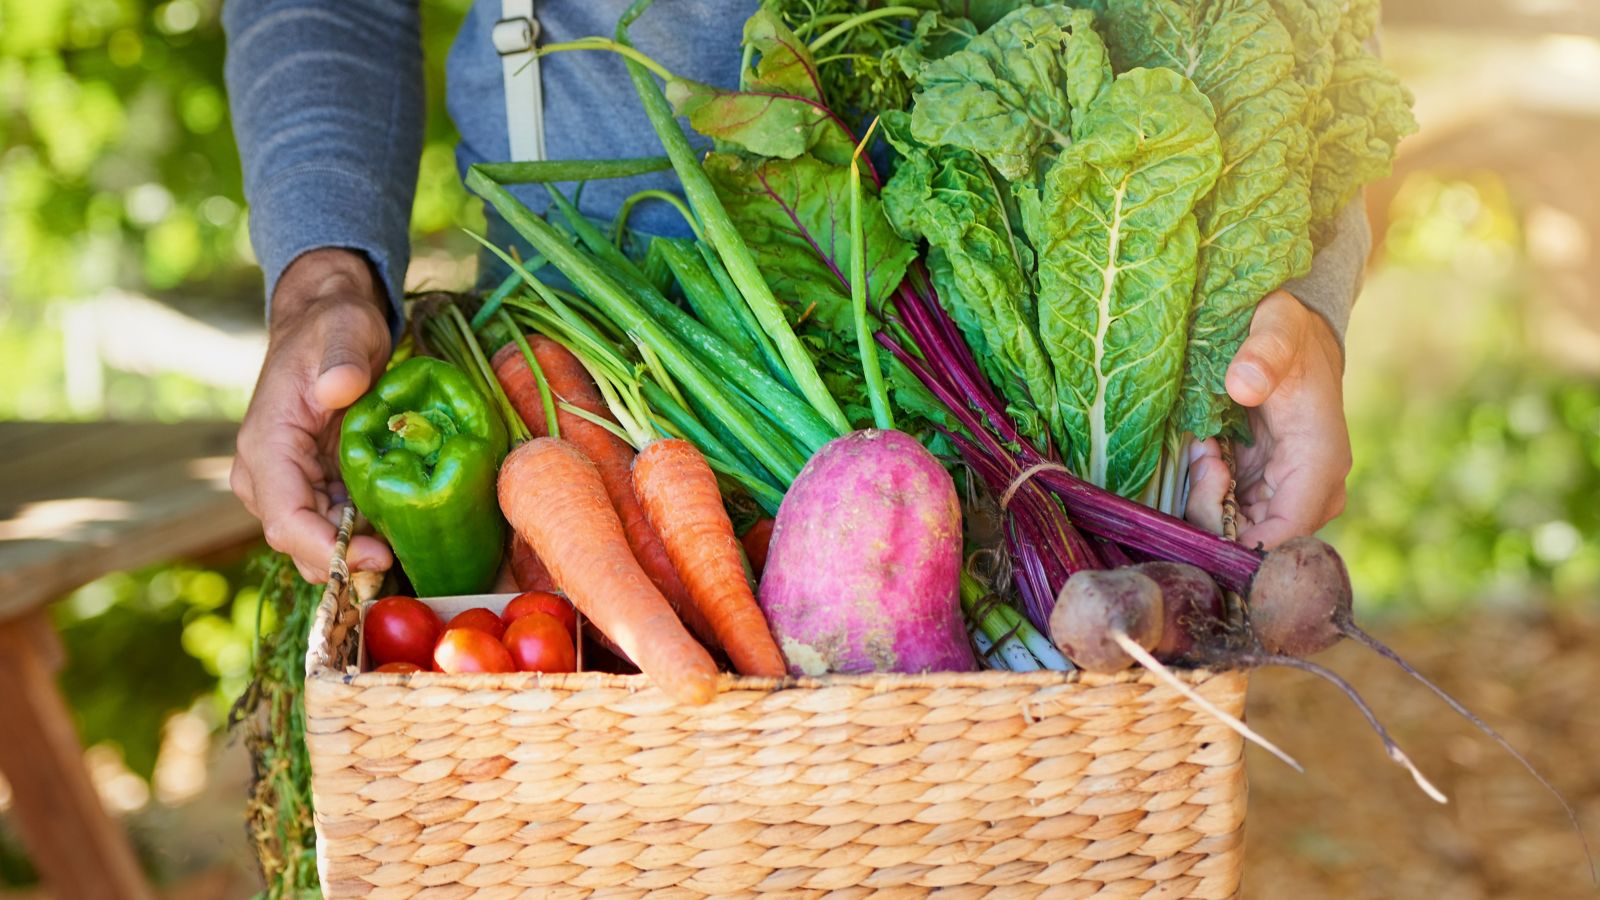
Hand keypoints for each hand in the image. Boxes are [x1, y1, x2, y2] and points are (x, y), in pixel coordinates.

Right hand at [231, 249, 394, 580]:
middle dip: (351, 567)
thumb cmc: (333, 326)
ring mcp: (295, 487)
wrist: (330, 324)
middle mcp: (270, 477)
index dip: (327, 548)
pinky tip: (411, 544)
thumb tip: (340, 387)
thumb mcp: (343, 329)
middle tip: (409, 567)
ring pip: (322, 546)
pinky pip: (342, 531)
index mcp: (267, 446)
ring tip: (417, 561)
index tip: (377, 556)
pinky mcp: (321, 489)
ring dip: (364, 561)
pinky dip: (372, 543)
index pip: (285, 518)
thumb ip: (341, 358)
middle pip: (302, 545)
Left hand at [1185, 290, 1351, 548]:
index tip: (1207, 491)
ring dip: (1207, 496)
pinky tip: (1207, 451)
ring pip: (1236, 532)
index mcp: (1320, 464)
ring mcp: (1285, 495)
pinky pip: (1228, 513)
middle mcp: (1309, 492)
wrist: (1296, 338)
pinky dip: (1208, 489)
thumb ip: (1264, 351)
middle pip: (1254, 543)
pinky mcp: (1263, 491)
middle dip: (1213, 510)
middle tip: (1204, 455)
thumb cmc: (1289, 334)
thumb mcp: (1278, 328)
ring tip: (1206, 446)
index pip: (1285, 535)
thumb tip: (1244, 384)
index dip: (1239, 540)